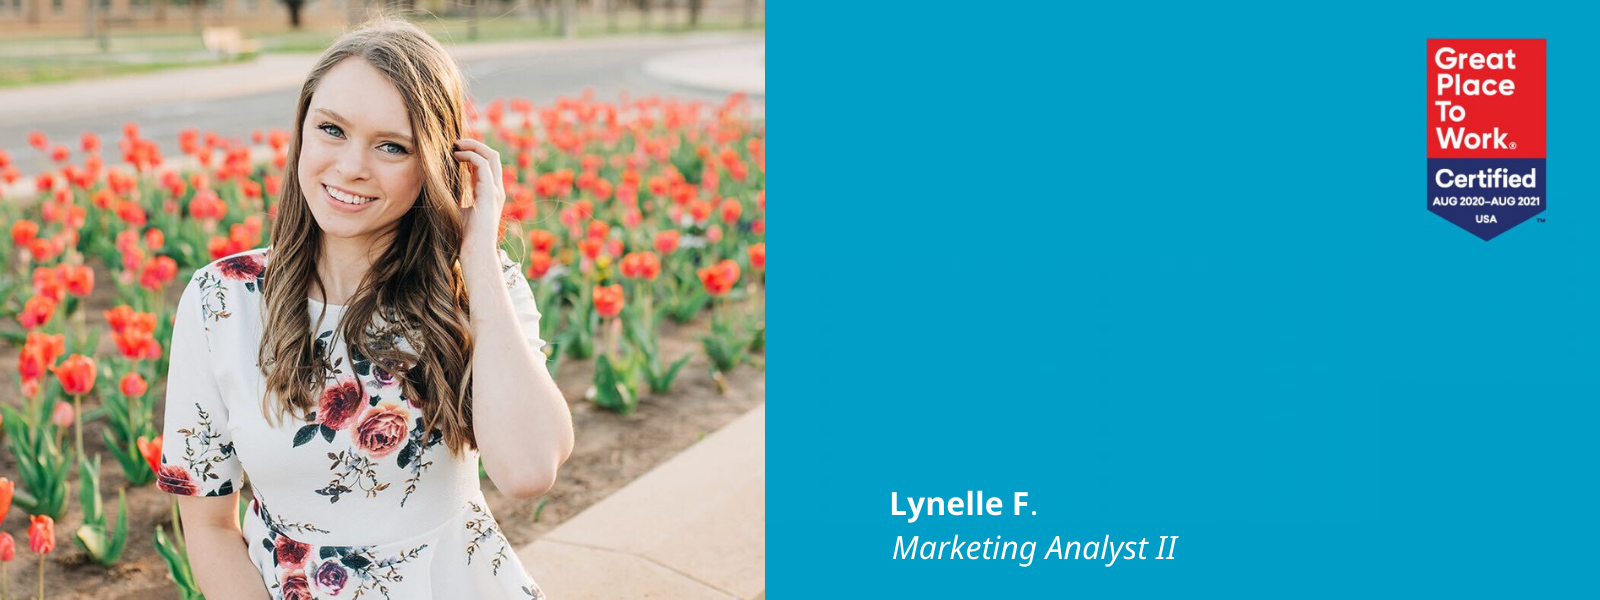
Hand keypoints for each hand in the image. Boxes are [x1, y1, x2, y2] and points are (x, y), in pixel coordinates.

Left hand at [453, 138, 504, 255]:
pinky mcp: (490, 193)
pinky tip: (457, 156)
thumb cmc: (463, 236)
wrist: (474, 252)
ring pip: (491, 156)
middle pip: (492, 156)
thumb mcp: (455, 209)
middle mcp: (494, 189)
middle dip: (475, 145)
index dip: (472, 153)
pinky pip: (484, 165)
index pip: (486, 165)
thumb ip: (453, 196)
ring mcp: (494, 190)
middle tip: (456, 141)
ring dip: (473, 146)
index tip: (454, 149)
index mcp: (488, 193)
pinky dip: (471, 155)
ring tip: (456, 145)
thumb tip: (435, 184)